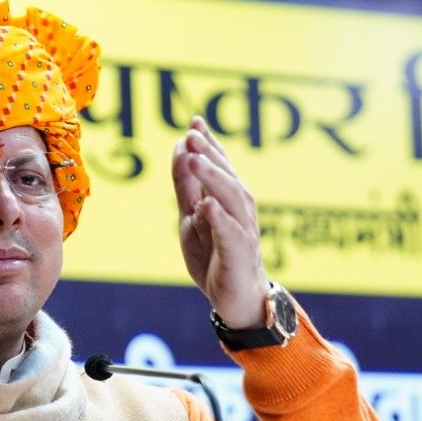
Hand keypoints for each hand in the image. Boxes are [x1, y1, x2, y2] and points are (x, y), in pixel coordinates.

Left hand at [172, 117, 270, 329]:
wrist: (236, 298)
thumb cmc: (216, 256)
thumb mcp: (191, 218)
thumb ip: (186, 187)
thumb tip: (180, 150)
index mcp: (227, 198)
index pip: (219, 165)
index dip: (208, 143)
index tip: (194, 122)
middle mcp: (239, 209)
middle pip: (225, 176)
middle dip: (208, 154)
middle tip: (191, 135)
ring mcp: (242, 229)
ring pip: (230, 198)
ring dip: (212, 177)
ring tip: (193, 160)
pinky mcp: (239, 253)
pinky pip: (230, 232)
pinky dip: (219, 217)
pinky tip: (207, 205)